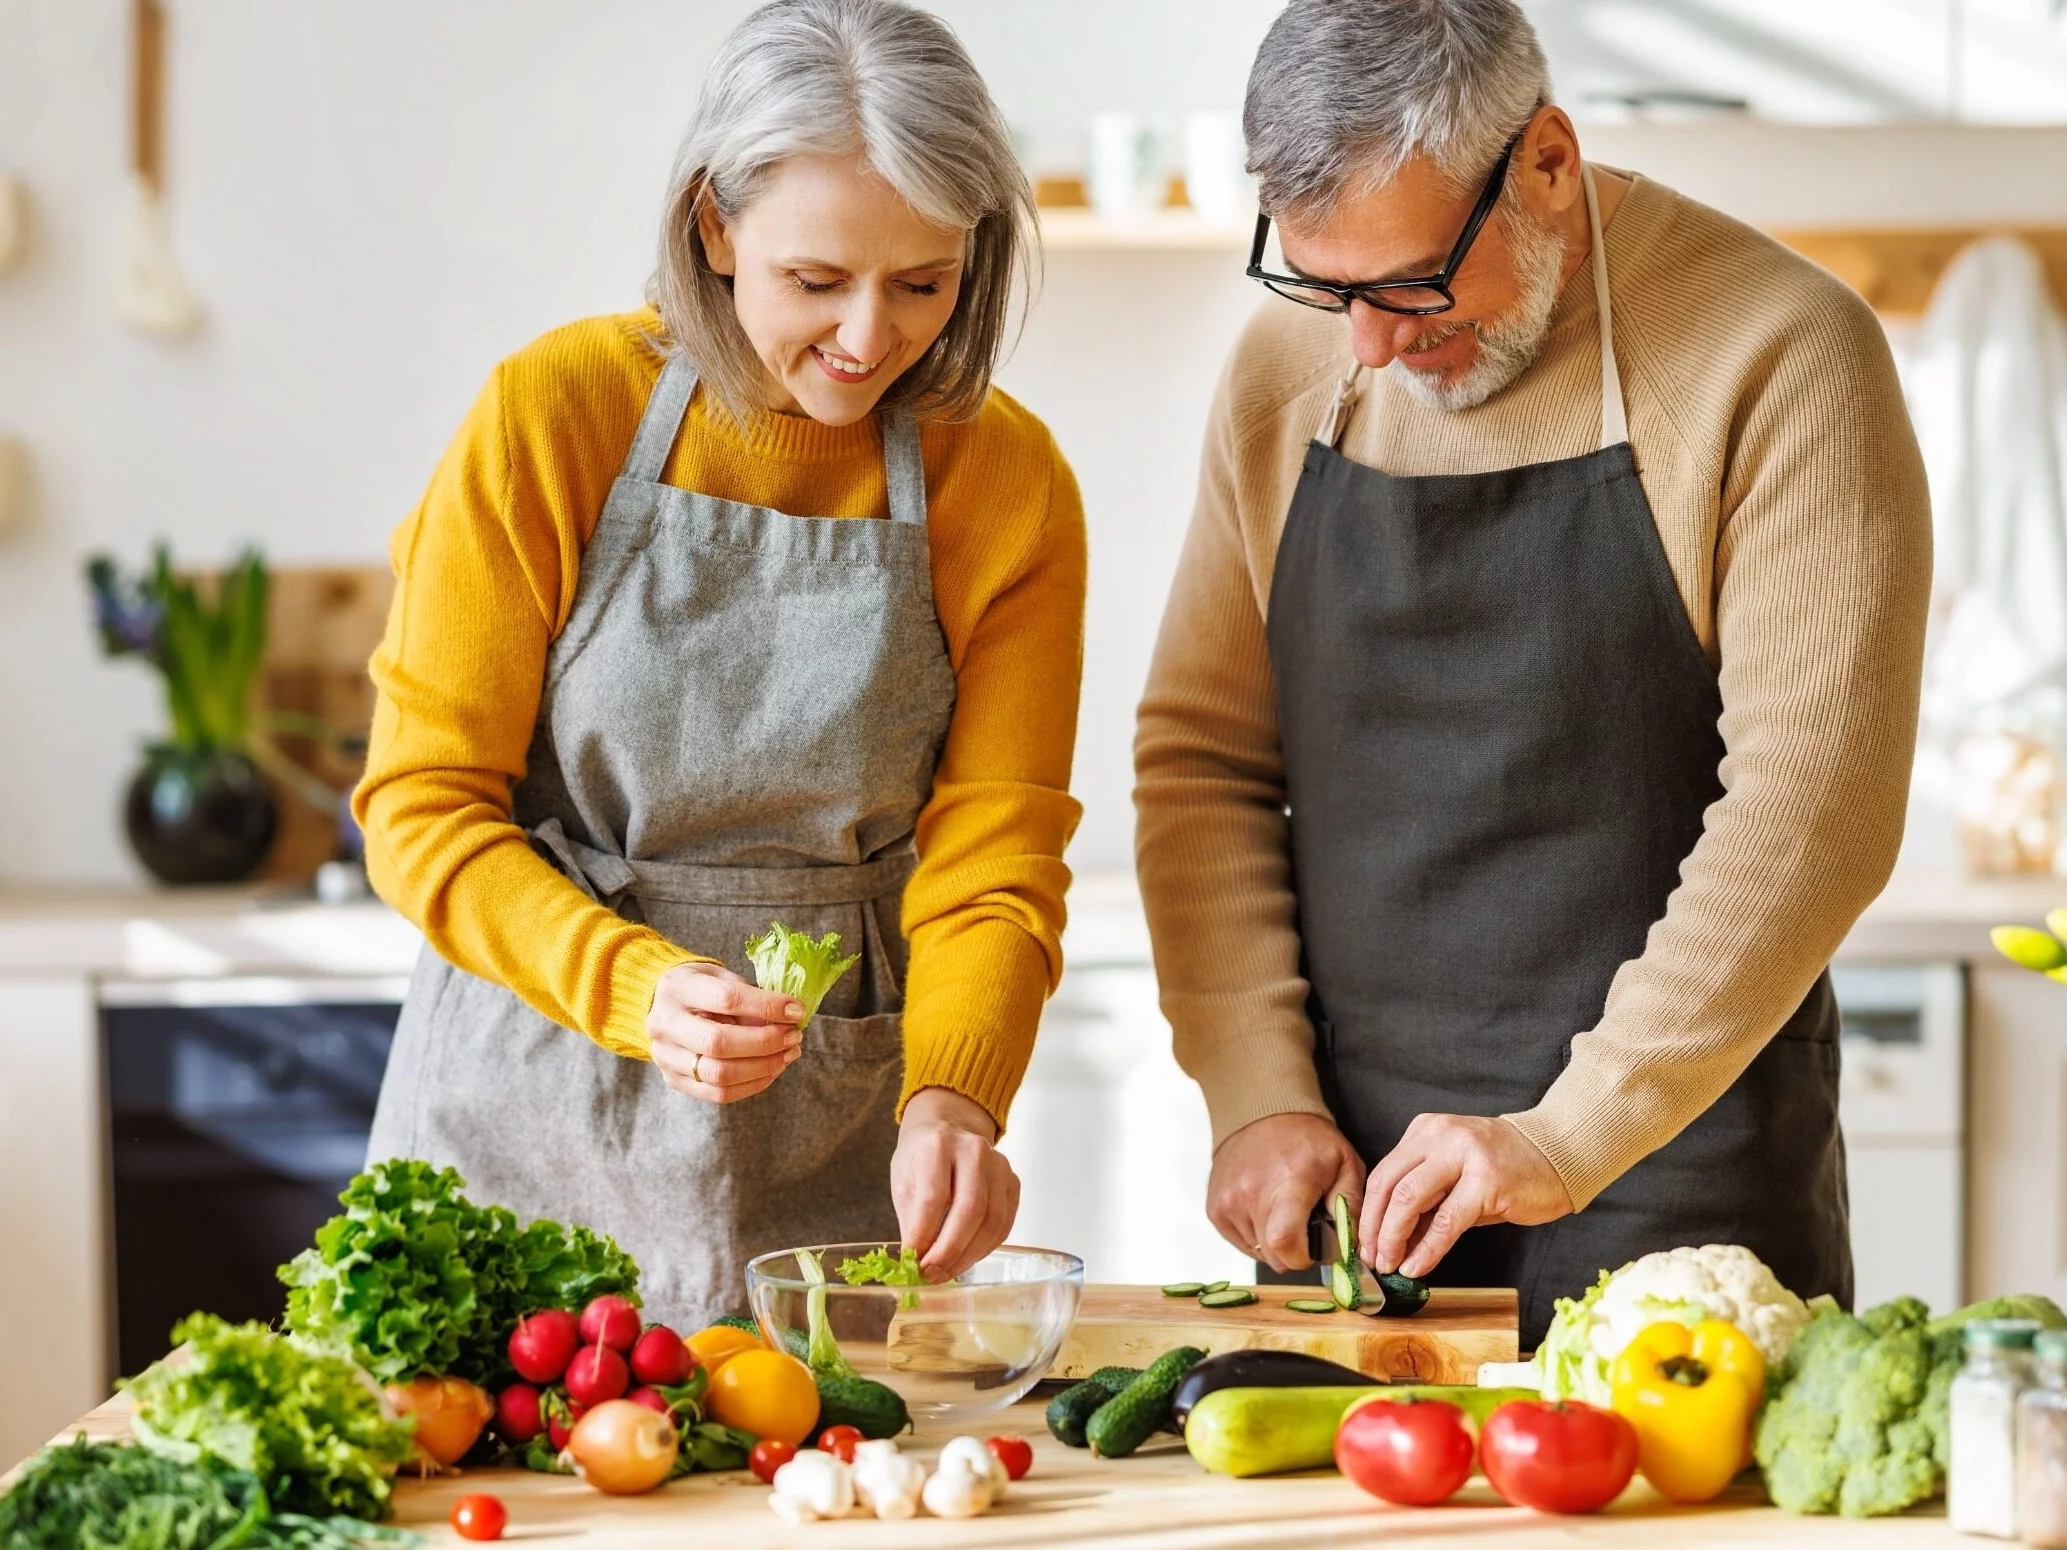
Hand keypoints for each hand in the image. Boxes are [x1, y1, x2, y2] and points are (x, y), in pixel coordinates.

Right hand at [647, 961, 802, 1102]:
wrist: (661, 1005)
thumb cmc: (700, 987)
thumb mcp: (721, 977)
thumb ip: (749, 996)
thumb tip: (788, 1018)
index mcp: (677, 988)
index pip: (727, 999)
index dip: (767, 1006)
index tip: (796, 1010)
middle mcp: (665, 1024)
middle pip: (719, 1043)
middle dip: (766, 1042)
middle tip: (794, 1036)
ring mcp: (665, 1056)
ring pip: (720, 1075)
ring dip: (763, 1067)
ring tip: (788, 1054)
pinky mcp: (673, 1080)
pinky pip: (718, 1094)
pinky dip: (753, 1084)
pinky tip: (772, 1070)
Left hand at [892, 1087, 1018, 1279]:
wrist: (949, 1128)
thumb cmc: (922, 1158)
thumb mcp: (904, 1181)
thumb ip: (912, 1221)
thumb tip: (916, 1264)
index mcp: (938, 1146)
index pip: (934, 1198)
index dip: (924, 1236)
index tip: (914, 1262)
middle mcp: (973, 1151)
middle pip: (970, 1210)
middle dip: (950, 1251)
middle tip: (932, 1274)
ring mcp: (999, 1165)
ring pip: (992, 1221)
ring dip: (969, 1255)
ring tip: (947, 1271)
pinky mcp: (1013, 1181)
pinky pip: (1005, 1224)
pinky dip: (985, 1248)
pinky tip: (967, 1257)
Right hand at [1206, 1112, 1364, 1273]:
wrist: (1262, 1113)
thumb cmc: (1307, 1139)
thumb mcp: (1345, 1164)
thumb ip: (1351, 1207)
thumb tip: (1352, 1247)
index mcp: (1288, 1184)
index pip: (1284, 1243)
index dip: (1303, 1257)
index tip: (1315, 1247)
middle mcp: (1251, 1195)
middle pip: (1273, 1257)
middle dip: (1294, 1252)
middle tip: (1304, 1226)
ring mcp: (1228, 1203)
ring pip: (1258, 1252)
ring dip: (1274, 1242)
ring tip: (1282, 1211)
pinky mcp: (1215, 1208)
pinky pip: (1241, 1242)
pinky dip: (1256, 1234)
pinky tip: (1264, 1209)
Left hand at [1360, 1114, 1573, 1279]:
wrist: (1560, 1152)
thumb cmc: (1506, 1169)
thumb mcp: (1456, 1178)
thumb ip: (1425, 1202)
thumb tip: (1392, 1243)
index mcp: (1426, 1132)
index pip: (1383, 1173)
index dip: (1368, 1213)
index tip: (1363, 1244)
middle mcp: (1439, 1136)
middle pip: (1388, 1185)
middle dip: (1375, 1228)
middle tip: (1372, 1260)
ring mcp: (1463, 1155)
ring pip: (1410, 1198)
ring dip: (1394, 1238)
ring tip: (1391, 1265)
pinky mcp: (1487, 1180)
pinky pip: (1447, 1220)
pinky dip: (1427, 1248)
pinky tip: (1418, 1266)